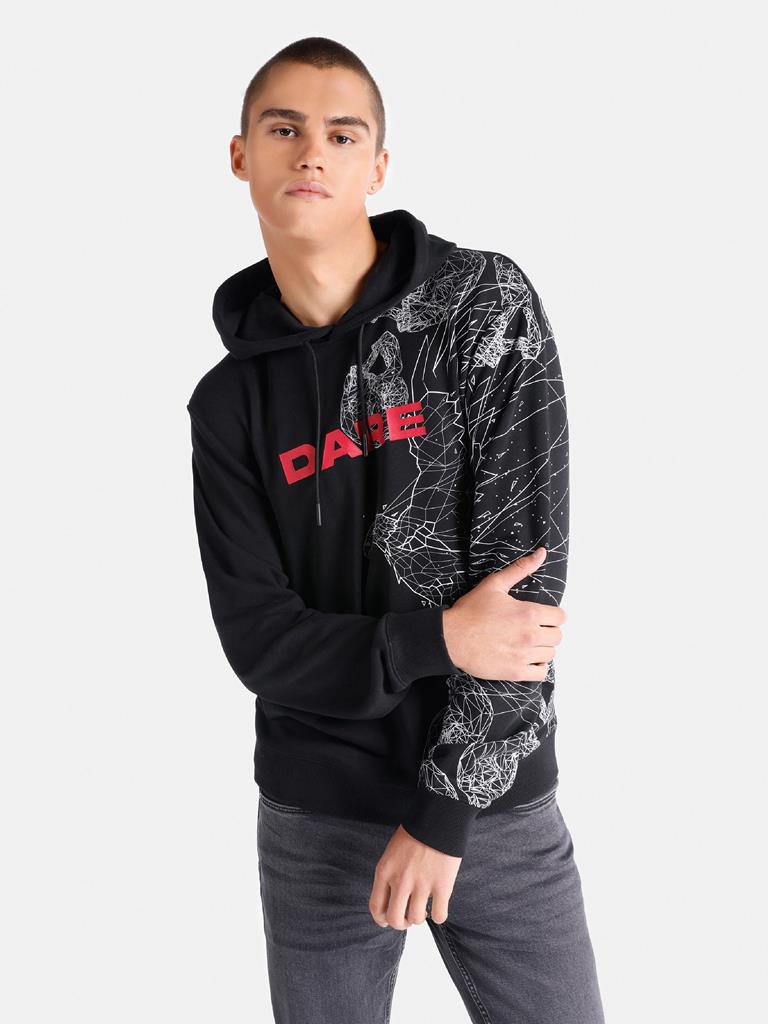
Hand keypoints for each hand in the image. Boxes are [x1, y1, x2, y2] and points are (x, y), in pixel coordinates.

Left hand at [368, 825, 460, 928]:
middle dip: (401, 923)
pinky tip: (438, 905)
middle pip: (394, 919)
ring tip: (424, 908)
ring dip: (420, 918)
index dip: (381, 919)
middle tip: (408, 917)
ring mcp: (422, 884)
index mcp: (385, 871)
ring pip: (416, 919)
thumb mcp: (392, 853)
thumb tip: (392, 899)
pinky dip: (439, 915)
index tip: (388, 920)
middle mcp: (401, 880)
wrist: (438, 817)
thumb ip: (390, 875)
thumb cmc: (415, 833)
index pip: (376, 907)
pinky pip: (439, 916)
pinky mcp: (442, 886)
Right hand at [442, 546, 565, 681]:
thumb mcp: (494, 584)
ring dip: (543, 648)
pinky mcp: (515, 672)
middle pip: (557, 636)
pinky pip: (541, 673)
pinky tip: (527, 658)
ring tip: (528, 643)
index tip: (542, 616)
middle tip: (533, 629)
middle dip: (548, 631)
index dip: (552, 615)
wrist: (451, 638)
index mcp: (528, 613)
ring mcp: (523, 655)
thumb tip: (541, 553)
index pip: (560, 617)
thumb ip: (520, 568)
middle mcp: (530, 635)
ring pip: (551, 654)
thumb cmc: (470, 611)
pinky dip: (538, 667)